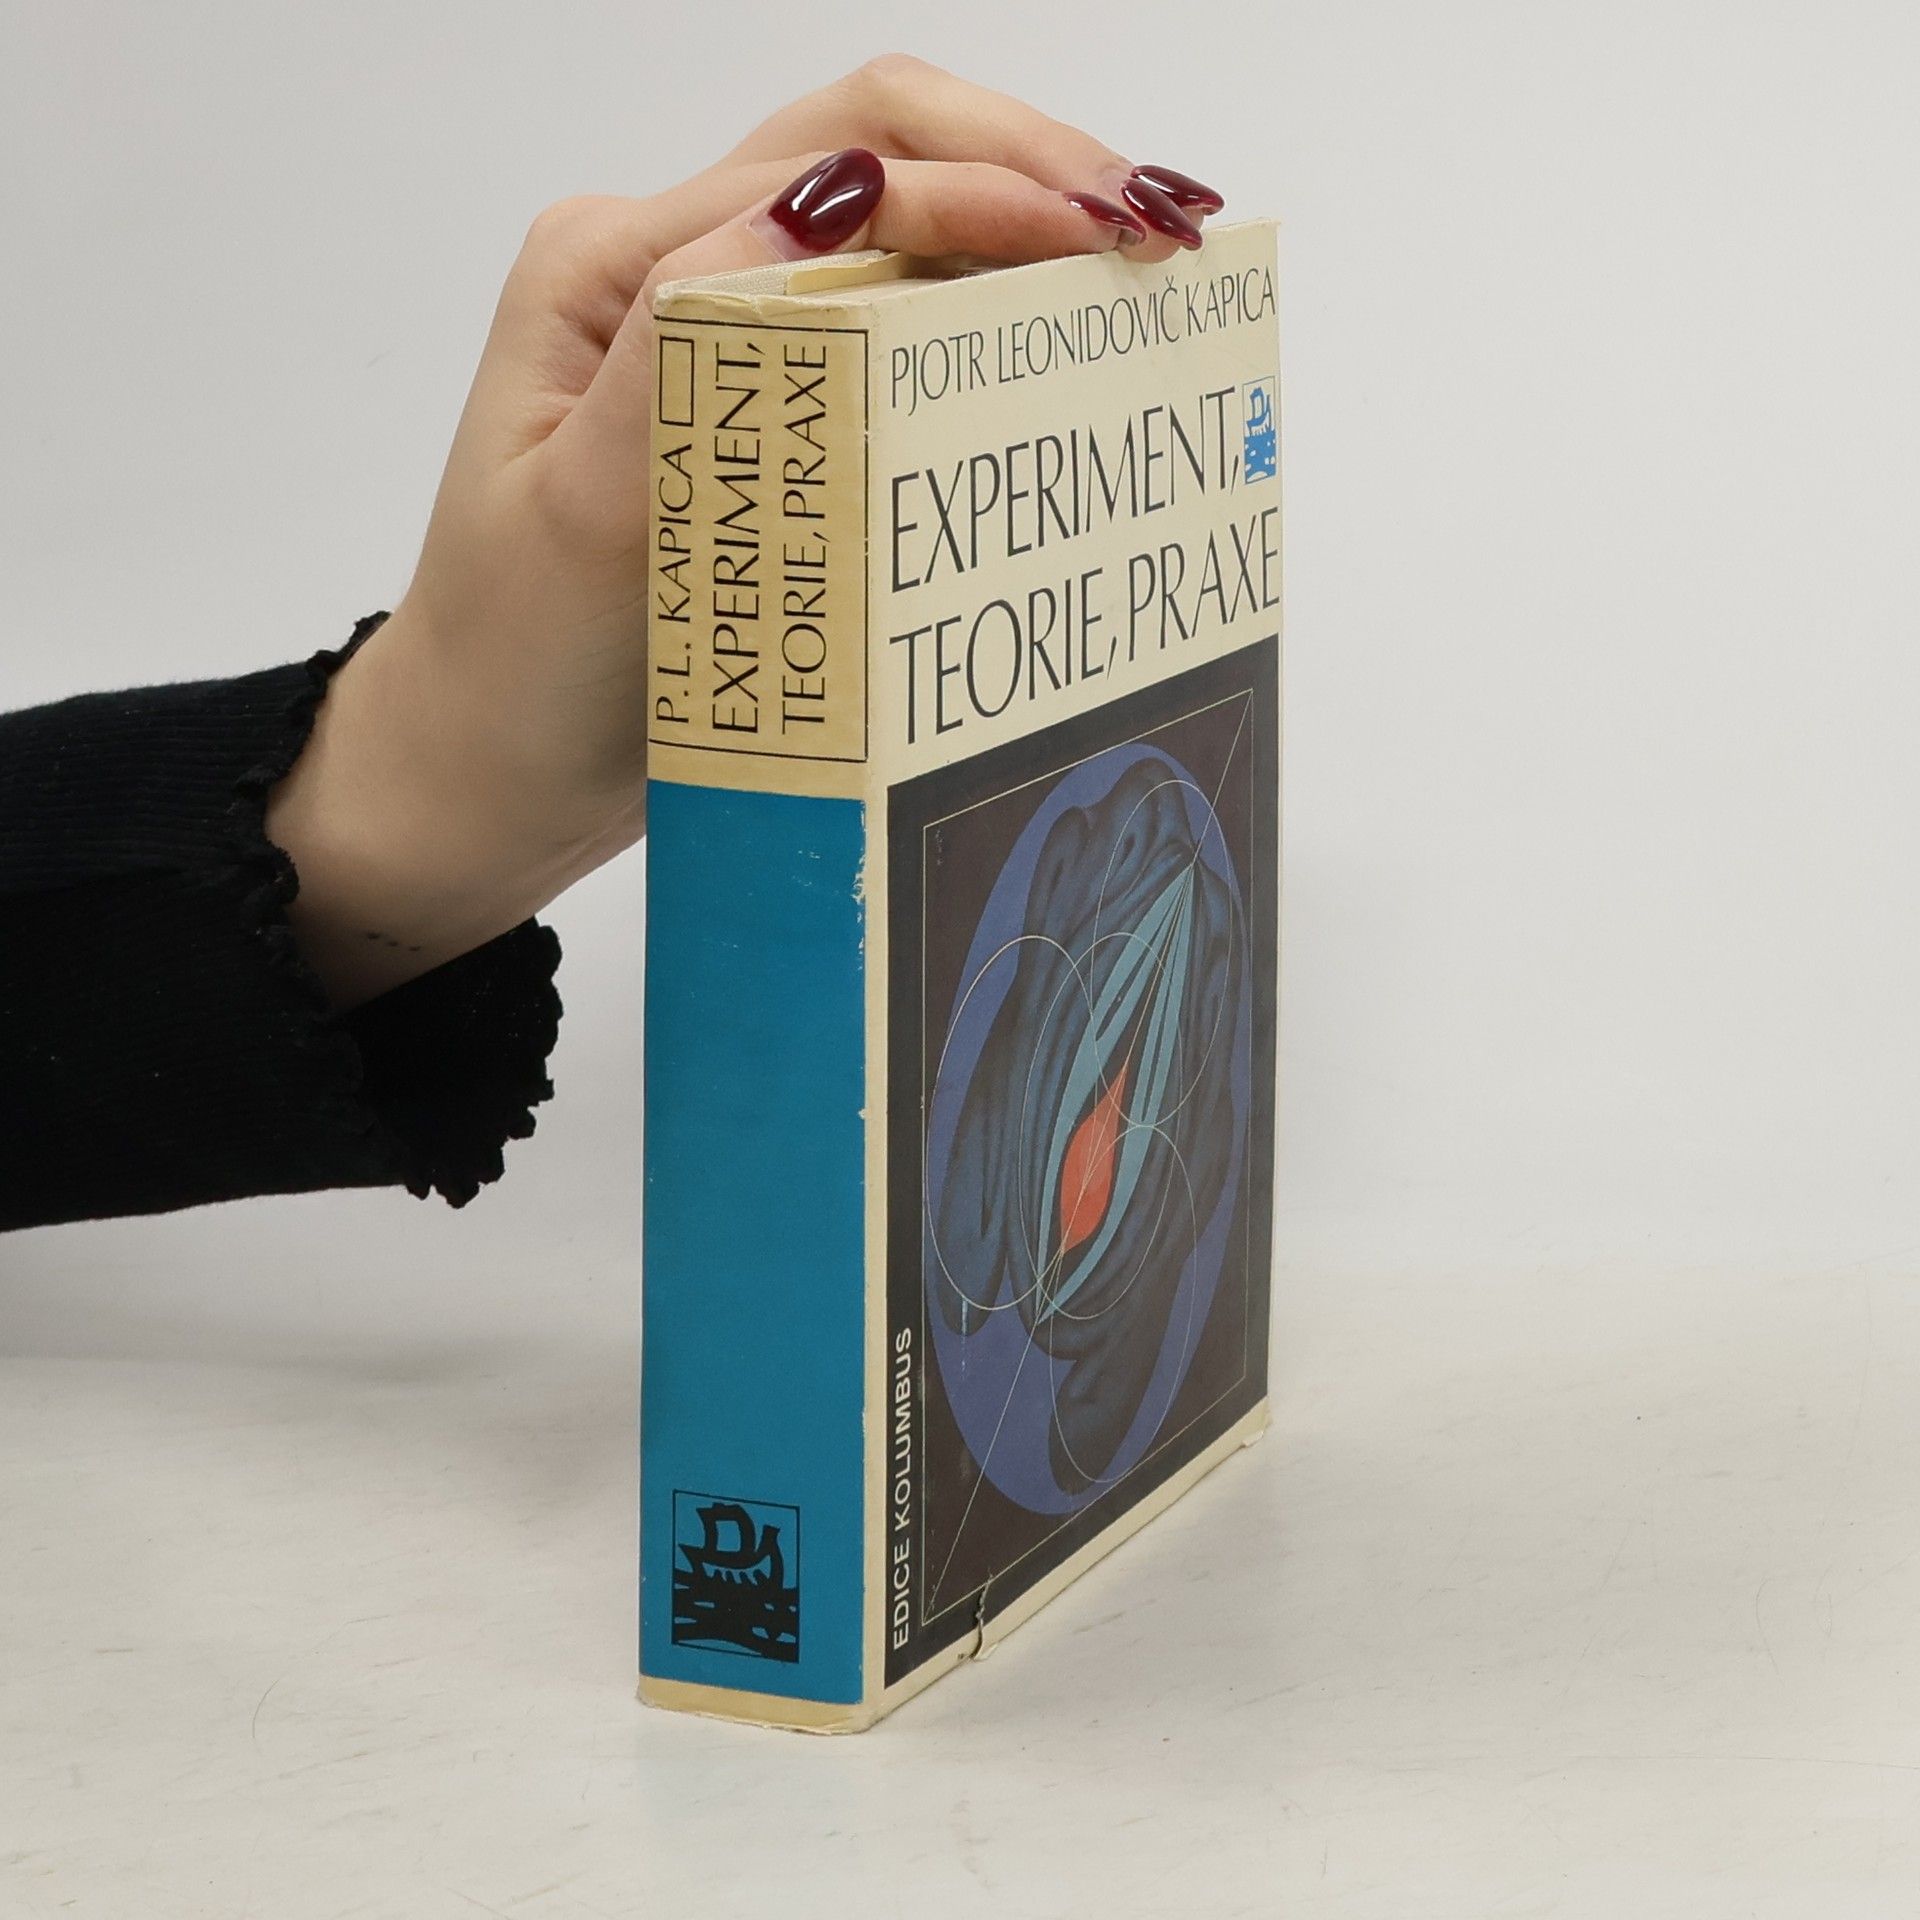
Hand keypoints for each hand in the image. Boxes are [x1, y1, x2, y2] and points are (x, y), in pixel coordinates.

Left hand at [267, 54, 1224, 1006]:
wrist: (486, 768)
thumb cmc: (515, 667)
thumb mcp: (585, 519)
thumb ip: (690, 350)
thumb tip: (832, 205)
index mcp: (610, 270)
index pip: (829, 177)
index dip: (981, 188)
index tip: (1105, 242)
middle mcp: (664, 272)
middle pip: (871, 146)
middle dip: (1023, 159)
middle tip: (1159, 223)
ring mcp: (714, 330)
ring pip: (891, 215)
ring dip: (1016, 213)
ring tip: (1140, 257)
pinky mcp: (758, 402)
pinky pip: (885, 314)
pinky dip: (980, 299)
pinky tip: (1056, 325)